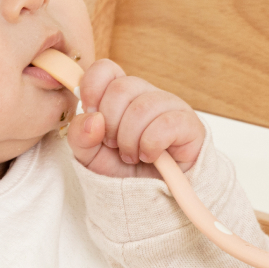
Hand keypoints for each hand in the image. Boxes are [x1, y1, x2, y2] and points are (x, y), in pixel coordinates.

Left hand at [66, 58, 204, 178]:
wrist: (151, 198)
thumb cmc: (123, 171)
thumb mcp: (89, 156)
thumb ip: (80, 136)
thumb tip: (93, 119)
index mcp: (120, 95)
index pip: (106, 69)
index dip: (93, 88)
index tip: (91, 114)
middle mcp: (146, 94)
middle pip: (121, 88)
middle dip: (111, 124)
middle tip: (114, 145)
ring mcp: (169, 106)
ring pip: (142, 107)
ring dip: (129, 140)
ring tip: (131, 156)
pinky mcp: (189, 124)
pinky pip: (165, 125)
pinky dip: (150, 146)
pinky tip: (150, 157)